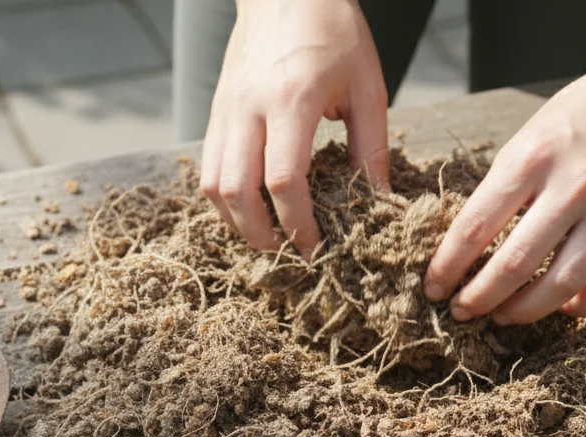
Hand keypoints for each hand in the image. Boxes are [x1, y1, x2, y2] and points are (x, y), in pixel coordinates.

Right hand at [200, 0, 388, 254]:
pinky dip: (224, 197)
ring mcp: (224, 109)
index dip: (298, 224)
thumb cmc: (335, 32)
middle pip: (237, 191)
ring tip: (266, 238)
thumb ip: (370, 147)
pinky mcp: (214, 110)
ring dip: (236, 221)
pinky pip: (207, 166)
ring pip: (212, 184)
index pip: (284, 180)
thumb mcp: (367, 86)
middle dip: (260, 234)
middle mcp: (248, 107)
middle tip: (286, 255)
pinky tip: (249, 208)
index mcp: (291, 99)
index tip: (316, 246)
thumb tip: (377, 203)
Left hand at [423, 54, 585, 323]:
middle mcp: (572, 187)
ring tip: (502, 316)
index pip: (475, 227)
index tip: (432, 287)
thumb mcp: (528, 136)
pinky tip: (559, 306)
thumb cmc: (582, 114)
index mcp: (532, 159)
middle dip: (478, 298)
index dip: (447, 266)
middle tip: (460, 311)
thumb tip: (467, 244)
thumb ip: (503, 188)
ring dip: (524, 311)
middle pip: (514, 264)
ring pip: (561, 285)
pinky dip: (579, 306)